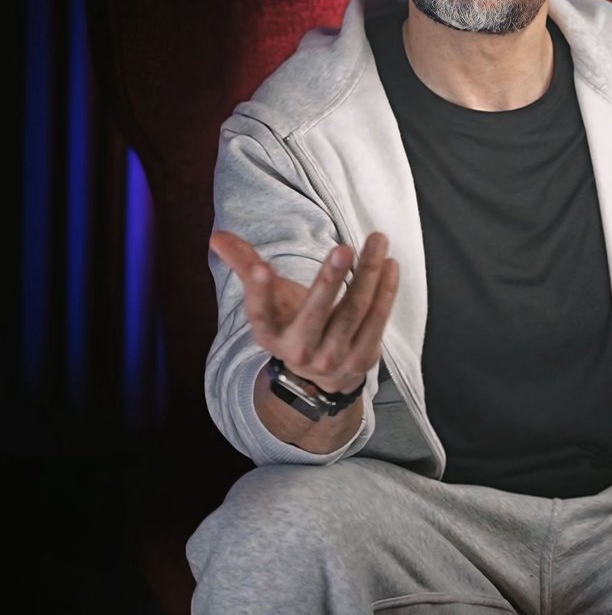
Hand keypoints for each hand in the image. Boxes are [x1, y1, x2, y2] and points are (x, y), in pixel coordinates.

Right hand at [209, 228, 398, 396]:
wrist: (320, 377)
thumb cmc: (291, 322)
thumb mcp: (267, 302)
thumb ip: (245, 266)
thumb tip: (217, 237)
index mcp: (270, 334)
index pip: (261, 312)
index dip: (260, 292)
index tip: (262, 268)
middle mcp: (299, 351)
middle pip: (316, 313)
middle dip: (329, 280)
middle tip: (343, 248)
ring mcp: (332, 359)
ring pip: (354, 311)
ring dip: (368, 274)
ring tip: (377, 240)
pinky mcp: (362, 359)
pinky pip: (377, 321)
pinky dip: (386, 292)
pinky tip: (390, 265)